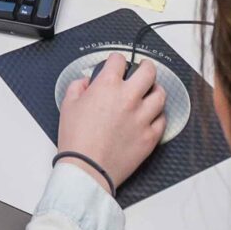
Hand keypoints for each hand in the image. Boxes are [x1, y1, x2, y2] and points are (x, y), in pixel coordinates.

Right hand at [57, 55, 166, 193]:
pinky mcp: (150, 137)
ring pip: (160, 95)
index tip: (117, 63)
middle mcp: (129, 98)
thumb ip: (78, 86)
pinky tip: (151, 115)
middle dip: (146, 66)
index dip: (116, 59)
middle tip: (144, 68)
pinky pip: (162, 120)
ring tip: (151, 91)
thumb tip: (86, 82)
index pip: (119, 60)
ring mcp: (142, 118)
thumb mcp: (68, 105)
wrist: (86, 170)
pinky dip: (157, 115)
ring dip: (155, 90)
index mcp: (108, 86)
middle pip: (148, 72)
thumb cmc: (76, 140)